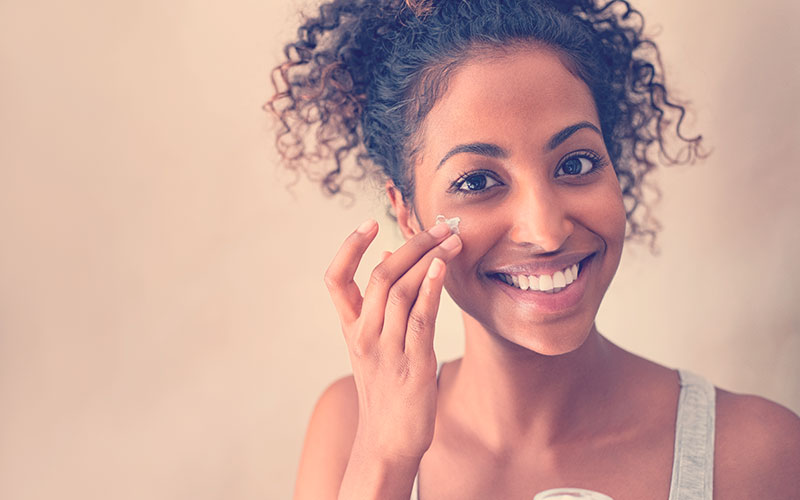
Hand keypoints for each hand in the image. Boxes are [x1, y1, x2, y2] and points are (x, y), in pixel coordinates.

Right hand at [324, 218, 461, 461]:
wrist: (387, 442)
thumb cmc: (385, 390)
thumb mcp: (373, 347)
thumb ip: (379, 306)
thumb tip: (388, 259)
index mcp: (351, 329)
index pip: (335, 280)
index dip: (349, 248)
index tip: (368, 224)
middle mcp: (364, 336)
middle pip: (381, 276)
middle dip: (412, 245)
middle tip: (439, 226)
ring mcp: (386, 350)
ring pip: (402, 291)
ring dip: (429, 259)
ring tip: (452, 240)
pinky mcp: (413, 364)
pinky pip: (420, 318)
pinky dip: (430, 289)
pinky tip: (443, 268)